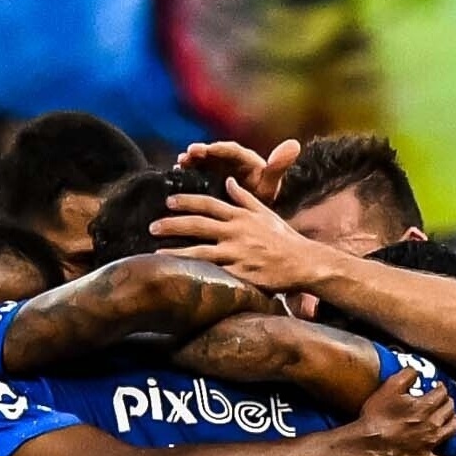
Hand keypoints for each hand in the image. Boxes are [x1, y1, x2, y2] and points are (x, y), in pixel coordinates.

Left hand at [149, 179, 330, 294]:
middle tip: (152, 225)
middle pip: (198, 224)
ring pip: (200, 250)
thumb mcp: (265, 213)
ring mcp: (237, 253)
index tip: (169, 201)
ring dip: (175, 250)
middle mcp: (236, 231)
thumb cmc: (284, 239)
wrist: (303, 262)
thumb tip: (229, 182)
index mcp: (241, 215)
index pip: (208, 204)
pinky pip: (212, 272)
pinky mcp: (239, 273)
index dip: (187, 202)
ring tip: (155, 252)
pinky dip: (194, 272)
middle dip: (172, 224)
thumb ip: (245, 198)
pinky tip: (178, 274)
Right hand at [175, 138, 300, 203]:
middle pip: (214, 154)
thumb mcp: (270, 184)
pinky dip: (188, 173)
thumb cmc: (264, 199)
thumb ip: (278, 166)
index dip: (219, 149)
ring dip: (192, 161)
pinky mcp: (210, 180)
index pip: (232, 150)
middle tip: (189, 153)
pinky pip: (198, 174)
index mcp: (245, 160)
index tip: (208, 150)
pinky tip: (177, 173)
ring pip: (203, 162)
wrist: (257, 220)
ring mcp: (219, 170)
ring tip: (180, 163)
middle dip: (201, 152)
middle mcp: (230, 162)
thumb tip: (294, 144)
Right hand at [347, 367, 455, 455]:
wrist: (367, 443)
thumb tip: (417, 371)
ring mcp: (429, 443)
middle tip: (442, 401)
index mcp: (426, 406)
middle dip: (447, 402)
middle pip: (449, 409)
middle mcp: (432, 424)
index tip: (436, 386)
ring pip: (452, 429)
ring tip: (451, 419)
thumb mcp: (389, 387)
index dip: (440, 387)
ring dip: (454, 422)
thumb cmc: (377, 415)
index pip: (442, 392)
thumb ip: (406, 375)